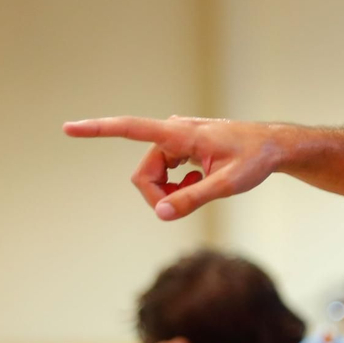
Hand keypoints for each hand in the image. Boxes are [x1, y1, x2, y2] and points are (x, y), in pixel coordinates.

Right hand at [63, 115, 281, 220]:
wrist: (275, 147)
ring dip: (172, 191)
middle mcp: (174, 132)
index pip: (130, 129)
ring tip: (203, 188)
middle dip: (159, 196)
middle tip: (182, 208)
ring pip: (155, 176)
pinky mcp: (183, 148)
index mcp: (180, 134)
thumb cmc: (256, 160)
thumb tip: (160, 214)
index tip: (68, 128)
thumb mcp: (227, 185)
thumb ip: (193, 199)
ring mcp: (178, 140)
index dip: (98, 130)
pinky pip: (168, 173)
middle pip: (144, 173)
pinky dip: (181, 185)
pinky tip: (203, 182)